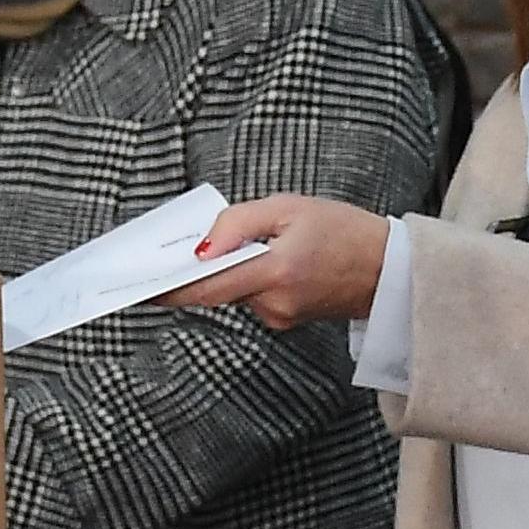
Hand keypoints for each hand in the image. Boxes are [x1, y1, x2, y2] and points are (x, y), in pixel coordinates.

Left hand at [159, 195, 390, 329]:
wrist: (390, 269)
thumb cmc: (344, 231)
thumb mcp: (289, 208)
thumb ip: (239, 223)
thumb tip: (201, 246)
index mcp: (276, 272)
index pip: (207, 288)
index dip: (169, 290)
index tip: (138, 289)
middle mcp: (273, 303)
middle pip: (215, 291)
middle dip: (194, 273)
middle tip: (170, 258)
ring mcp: (279, 317)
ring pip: (234, 292)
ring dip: (228, 271)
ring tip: (247, 244)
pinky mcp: (284, 320)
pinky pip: (251, 297)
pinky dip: (247, 278)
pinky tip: (267, 260)